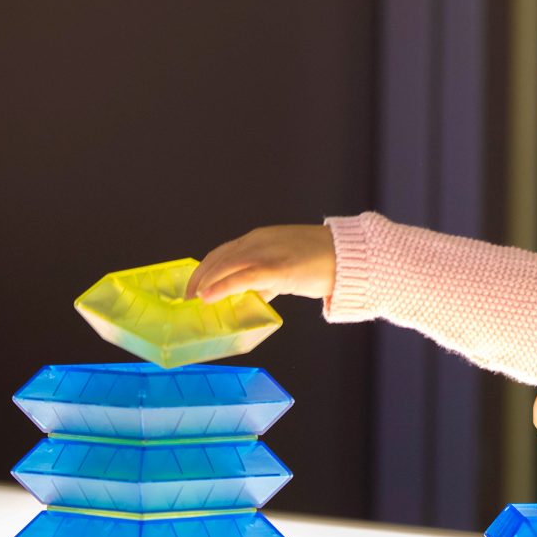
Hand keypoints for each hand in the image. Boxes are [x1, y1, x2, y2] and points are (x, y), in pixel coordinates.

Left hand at [185, 225, 335, 302]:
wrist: (347, 257)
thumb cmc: (322, 261)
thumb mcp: (288, 266)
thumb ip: (268, 280)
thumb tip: (252, 294)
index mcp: (261, 238)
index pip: (224, 251)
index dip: (206, 268)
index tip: (195, 282)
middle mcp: (259, 241)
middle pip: (219, 257)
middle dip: (200, 276)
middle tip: (188, 294)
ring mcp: (267, 253)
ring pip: (225, 265)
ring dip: (206, 282)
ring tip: (195, 298)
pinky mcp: (276, 268)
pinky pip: (241, 277)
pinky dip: (221, 287)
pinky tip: (208, 297)